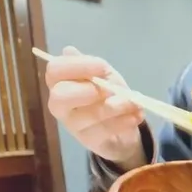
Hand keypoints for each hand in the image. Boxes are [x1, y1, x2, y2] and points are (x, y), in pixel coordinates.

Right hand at [43, 46, 147, 168]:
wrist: (122, 123)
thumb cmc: (108, 92)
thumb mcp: (103, 74)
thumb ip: (90, 64)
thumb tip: (69, 50)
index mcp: (60, 81)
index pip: (55, 70)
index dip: (78, 66)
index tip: (103, 67)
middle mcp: (60, 104)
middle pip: (60, 96)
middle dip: (89, 91)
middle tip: (109, 90)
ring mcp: (73, 125)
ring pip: (89, 116)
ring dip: (117, 106)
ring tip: (134, 102)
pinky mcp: (89, 140)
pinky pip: (105, 131)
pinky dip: (125, 121)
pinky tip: (136, 116)